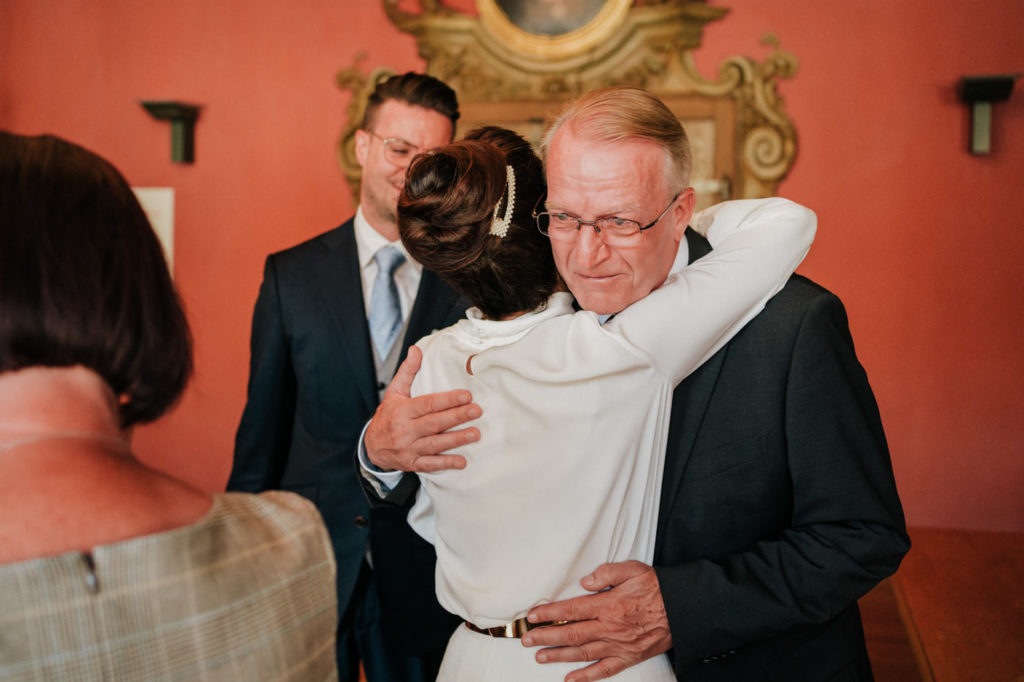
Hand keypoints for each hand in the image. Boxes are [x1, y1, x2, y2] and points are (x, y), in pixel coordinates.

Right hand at [365, 346, 480, 472]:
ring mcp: (408, 448)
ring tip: (475, 434)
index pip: (428, 404)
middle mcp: (405, 430)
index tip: (467, 395)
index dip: (448, 400)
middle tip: (477, 411)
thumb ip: (408, 371)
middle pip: (434, 423)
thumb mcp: (394, 392)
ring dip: (456, 440)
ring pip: (434, 444)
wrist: (372, 447)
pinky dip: (446, 464)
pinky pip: (430, 464)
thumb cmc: (388, 416)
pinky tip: (462, 462)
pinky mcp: (412, 463)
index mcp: (402, 411)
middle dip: (457, 417)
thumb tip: (416, 349)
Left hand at [522, 561, 670, 681]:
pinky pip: (604, 670)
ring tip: (540, 657)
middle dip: (546, 636)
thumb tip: (585, 582)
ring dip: (558, 656)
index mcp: (608, 605)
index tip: (532, 616)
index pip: (570, 610)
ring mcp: (618, 645)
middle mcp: (609, 627)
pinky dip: (586, 677)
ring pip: (582, 653)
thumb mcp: (632, 570)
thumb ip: (606, 573)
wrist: (684, 610)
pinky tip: (571, 680)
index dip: (549, 613)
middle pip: (570, 634)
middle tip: (527, 638)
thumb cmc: (658, 589)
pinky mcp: (628, 657)